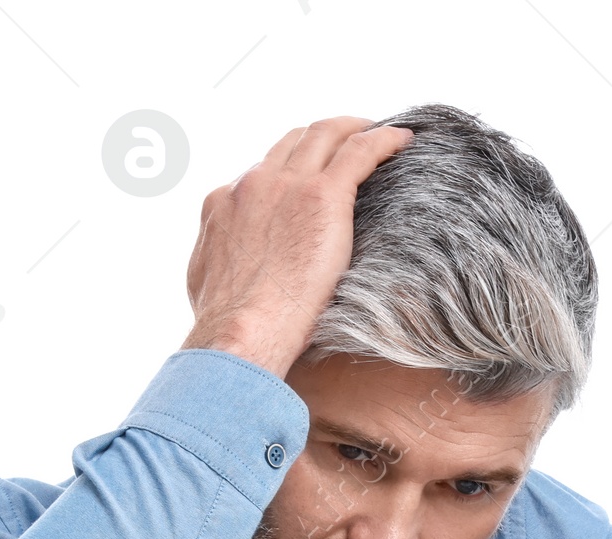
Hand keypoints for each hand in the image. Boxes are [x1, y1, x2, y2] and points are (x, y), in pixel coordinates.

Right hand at [182, 117, 413, 380]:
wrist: (239, 336)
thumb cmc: (230, 332)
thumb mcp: (209, 287)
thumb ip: (224, 265)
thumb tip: (238, 275)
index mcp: (225, 205)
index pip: (260, 173)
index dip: (288, 171)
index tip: (307, 181)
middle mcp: (253, 184)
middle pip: (293, 143)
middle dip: (322, 138)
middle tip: (347, 144)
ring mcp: (287, 185)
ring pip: (326, 135)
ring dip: (353, 130)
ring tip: (377, 134)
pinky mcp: (323, 195)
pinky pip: (360, 151)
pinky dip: (383, 140)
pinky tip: (402, 140)